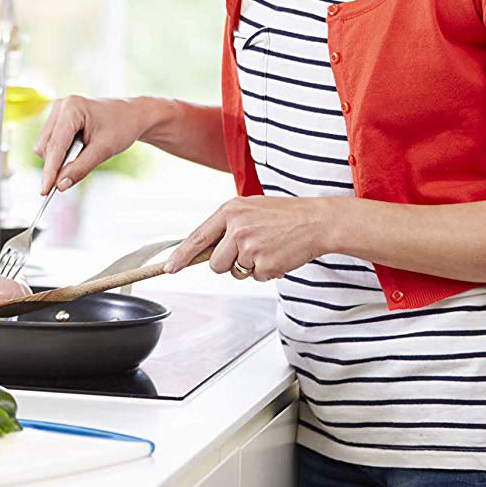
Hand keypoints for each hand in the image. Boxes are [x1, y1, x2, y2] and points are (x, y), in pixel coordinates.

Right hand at [32, 95, 147, 194]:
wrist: (131, 115)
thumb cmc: (121, 128)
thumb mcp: (104, 150)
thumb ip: (80, 168)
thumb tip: (60, 185)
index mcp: (72, 108)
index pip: (55, 146)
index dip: (50, 170)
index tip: (45, 191)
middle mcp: (60, 106)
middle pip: (45, 146)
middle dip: (55, 164)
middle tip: (76, 171)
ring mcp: (57, 110)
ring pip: (44, 145)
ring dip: (57, 158)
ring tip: (83, 152)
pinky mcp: (57, 117)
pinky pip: (49, 142)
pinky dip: (59, 153)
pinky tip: (77, 149)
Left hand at [165, 196, 332, 281]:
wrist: (316, 220)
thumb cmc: (284, 214)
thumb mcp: (250, 208)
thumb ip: (228, 224)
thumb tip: (206, 247)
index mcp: (230, 211)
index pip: (198, 237)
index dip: (181, 255)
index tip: (170, 268)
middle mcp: (236, 228)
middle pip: (215, 264)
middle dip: (228, 264)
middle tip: (249, 251)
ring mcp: (250, 247)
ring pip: (235, 273)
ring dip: (248, 268)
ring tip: (267, 249)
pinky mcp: (265, 264)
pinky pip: (256, 278)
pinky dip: (267, 272)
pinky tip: (278, 255)